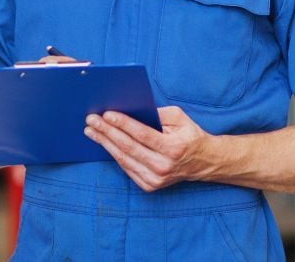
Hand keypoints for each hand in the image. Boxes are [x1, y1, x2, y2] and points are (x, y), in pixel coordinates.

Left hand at [84, 106, 215, 191]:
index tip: (107, 114)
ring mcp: (155, 179)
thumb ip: (159, 113)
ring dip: (105, 143)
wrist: (203, 162)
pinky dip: (114, 154)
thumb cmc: (189, 135)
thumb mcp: (180, 117)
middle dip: (107, 132)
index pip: (142, 134)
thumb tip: (133, 109)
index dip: (123, 124)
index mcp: (173, 148)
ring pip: (124, 159)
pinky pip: (127, 168)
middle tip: (91, 120)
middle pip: (128, 147)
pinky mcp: (149, 186)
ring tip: (91, 131)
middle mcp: (163, 166)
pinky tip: (104, 143)